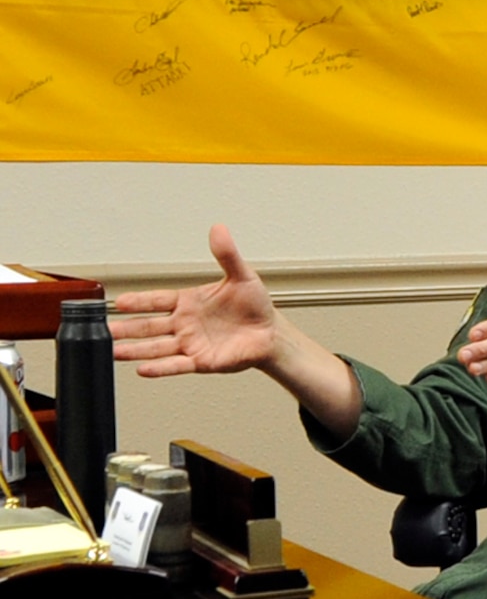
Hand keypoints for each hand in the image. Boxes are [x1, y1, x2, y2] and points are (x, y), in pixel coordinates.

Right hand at [111, 224, 281, 376]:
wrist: (271, 333)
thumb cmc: (255, 306)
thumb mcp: (242, 276)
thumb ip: (227, 255)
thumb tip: (219, 229)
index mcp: (188, 302)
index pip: (158, 300)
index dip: (140, 301)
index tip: (119, 302)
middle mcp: (185, 324)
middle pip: (149, 325)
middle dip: (126, 328)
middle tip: (104, 330)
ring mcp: (191, 343)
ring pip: (157, 347)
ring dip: (136, 350)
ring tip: (114, 351)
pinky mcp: (201, 361)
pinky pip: (177, 365)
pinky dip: (160, 368)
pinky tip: (142, 369)